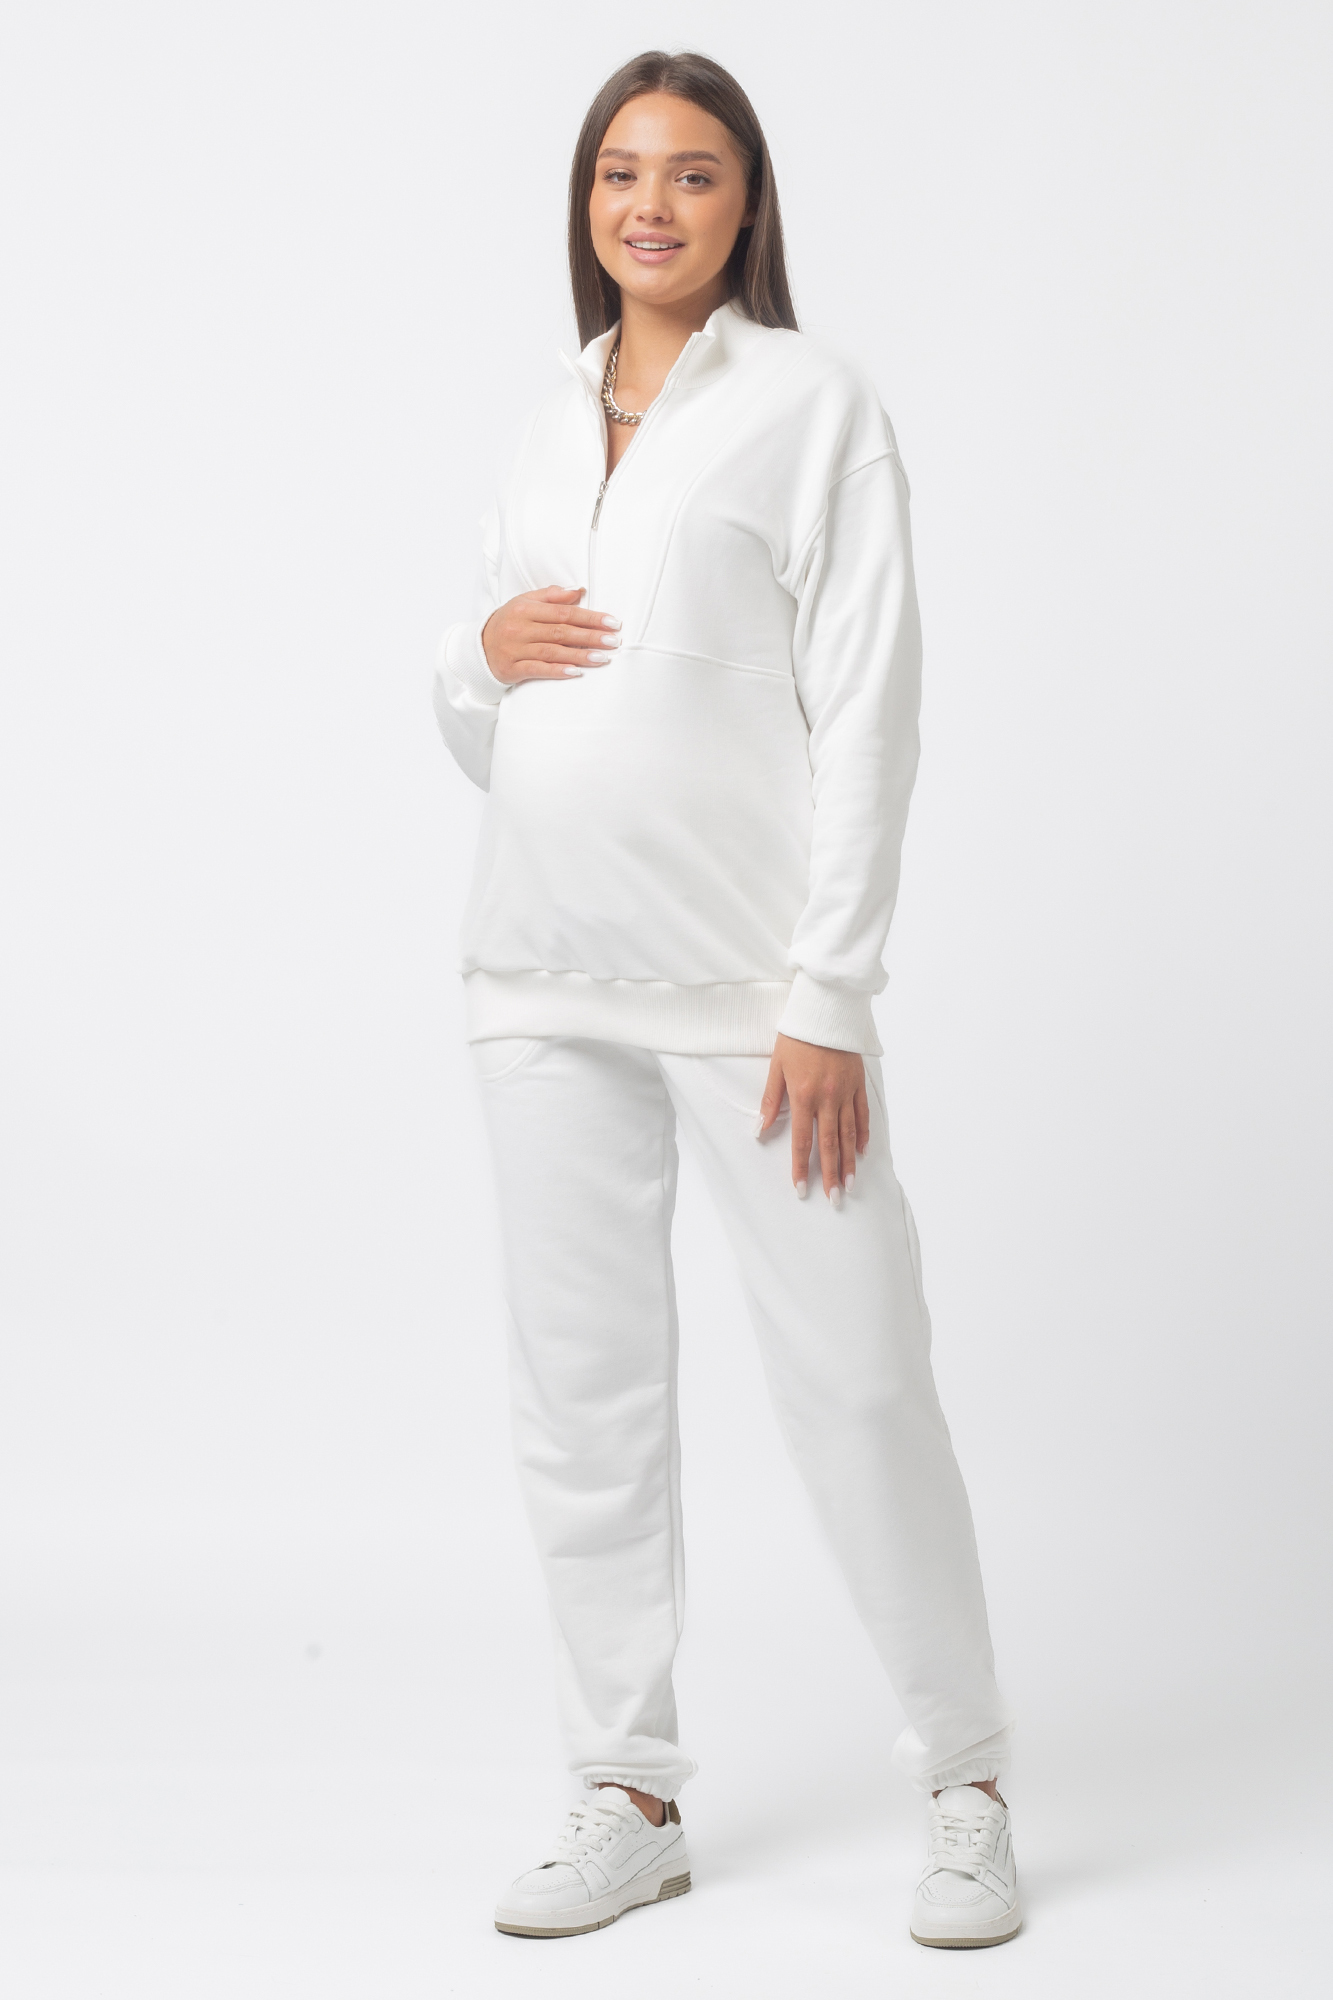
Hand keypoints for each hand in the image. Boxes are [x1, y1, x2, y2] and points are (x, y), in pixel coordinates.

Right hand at [481, 586, 619, 683]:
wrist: (478, 648)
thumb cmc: (508, 622)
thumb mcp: (524, 603)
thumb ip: (551, 596)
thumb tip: (579, 590)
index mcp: (525, 609)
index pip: (563, 612)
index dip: (590, 617)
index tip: (612, 622)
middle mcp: (519, 628)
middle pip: (560, 632)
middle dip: (590, 637)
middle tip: (614, 641)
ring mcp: (514, 650)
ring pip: (551, 652)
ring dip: (579, 655)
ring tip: (603, 658)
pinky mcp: (511, 669)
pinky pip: (537, 670)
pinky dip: (557, 671)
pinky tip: (575, 672)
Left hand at [757, 1033, 869, 1204]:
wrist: (825, 1010)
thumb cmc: (797, 1036)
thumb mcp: (777, 1066)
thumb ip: (771, 1101)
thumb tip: (760, 1129)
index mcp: (803, 1095)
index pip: (802, 1140)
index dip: (801, 1167)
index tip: (801, 1189)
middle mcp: (827, 1098)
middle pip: (829, 1144)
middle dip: (830, 1174)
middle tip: (834, 1199)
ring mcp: (845, 1092)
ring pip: (849, 1134)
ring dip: (849, 1162)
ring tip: (850, 1185)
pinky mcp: (859, 1083)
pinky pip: (863, 1114)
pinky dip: (864, 1134)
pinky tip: (863, 1152)